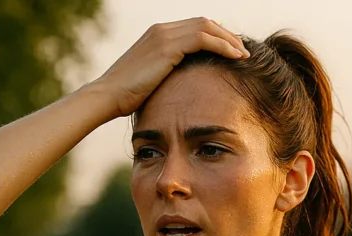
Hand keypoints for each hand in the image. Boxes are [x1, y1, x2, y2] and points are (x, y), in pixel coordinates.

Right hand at [91, 17, 249, 118]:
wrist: (108, 97)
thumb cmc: (126, 96)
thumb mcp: (150, 80)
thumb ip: (167, 74)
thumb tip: (185, 86)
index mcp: (157, 35)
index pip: (195, 27)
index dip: (216, 36)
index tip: (230, 50)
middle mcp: (161, 29)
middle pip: (204, 23)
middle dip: (226, 35)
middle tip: (242, 50)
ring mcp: (164, 36)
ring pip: (207, 27)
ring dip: (229, 39)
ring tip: (244, 54)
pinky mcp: (168, 47)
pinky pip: (204, 38)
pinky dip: (223, 45)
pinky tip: (235, 57)